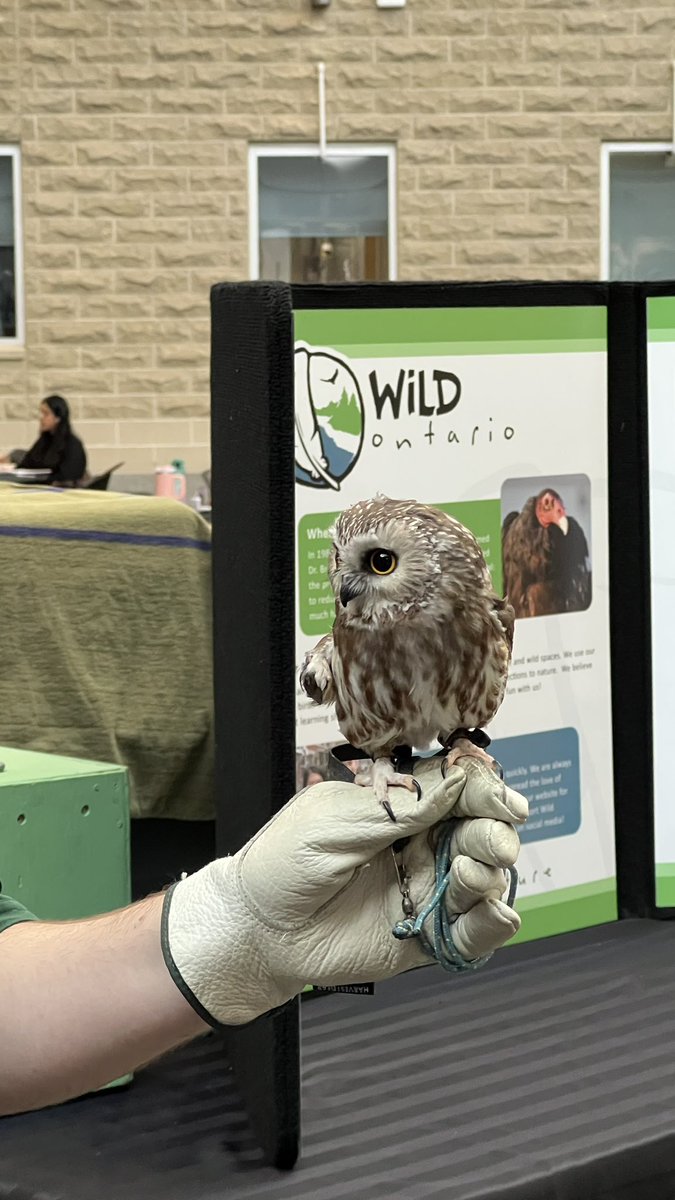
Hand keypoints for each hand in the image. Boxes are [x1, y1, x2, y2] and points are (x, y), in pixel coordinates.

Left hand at [162, 754, 527, 1025]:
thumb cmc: (285, 863)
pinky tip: (492, 912)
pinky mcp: (427, 936)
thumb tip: (461, 778)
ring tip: (466, 874)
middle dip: (495, 833)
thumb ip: (402, 806)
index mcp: (401, 806)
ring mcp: (427, 890)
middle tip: (493, 842)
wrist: (259, 929)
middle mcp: (421, 844)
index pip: (457, 789)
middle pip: (480, 831)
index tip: (504, 800)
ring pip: (484, 879)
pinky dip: (492, 923)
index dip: (485, 791)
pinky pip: (473, 933)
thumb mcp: (339, 821)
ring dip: (490, 875)